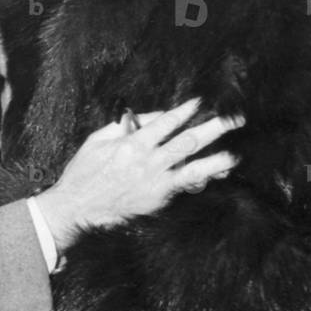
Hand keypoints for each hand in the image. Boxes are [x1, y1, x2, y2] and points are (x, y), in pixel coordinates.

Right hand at [35, 97, 243, 250]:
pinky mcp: (158, 199)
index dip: (185, 110)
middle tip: (233, 120)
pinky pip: (185, 187)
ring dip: (216, 159)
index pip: (165, 122)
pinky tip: (216, 173)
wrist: (76, 208)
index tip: (199, 102)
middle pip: (187, 141)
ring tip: (234, 154)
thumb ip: (123, 126)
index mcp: (131, 144)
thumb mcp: (96, 140)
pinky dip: (202, 180)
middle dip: (212, 128)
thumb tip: (149, 118)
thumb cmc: (83, 173)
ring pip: (194, 168)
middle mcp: (147, 162)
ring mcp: (155, 182)